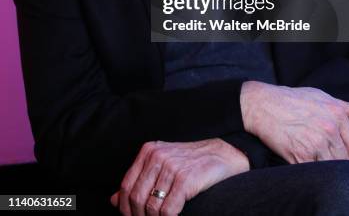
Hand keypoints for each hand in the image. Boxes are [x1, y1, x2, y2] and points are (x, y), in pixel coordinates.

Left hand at [110, 138, 248, 214]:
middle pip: (135, 197)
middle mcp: (157, 156)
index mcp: (148, 151)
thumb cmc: (191, 163)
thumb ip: (139, 181)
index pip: (126, 185)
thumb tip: (113, 201)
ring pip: (150, 207)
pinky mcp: (184, 180)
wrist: (222, 155)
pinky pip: (167, 211)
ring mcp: (171, 167)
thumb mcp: (162, 165)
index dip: (125, 208)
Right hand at [240, 81, 348, 163]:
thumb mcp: (321, 96)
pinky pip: (314, 171)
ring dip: (323, 166)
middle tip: (322, 154)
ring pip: (331, 167)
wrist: (261, 104)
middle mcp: (329, 128)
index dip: (348, 151)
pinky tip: (301, 159)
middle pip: (345, 160)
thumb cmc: (291, 99)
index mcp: (337, 114)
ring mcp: (315, 142)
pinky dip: (310, 170)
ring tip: (312, 157)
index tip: (336, 150)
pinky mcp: (301, 154)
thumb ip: (347, 106)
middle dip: (336, 160)